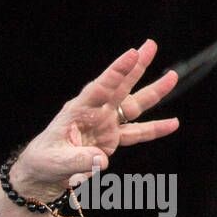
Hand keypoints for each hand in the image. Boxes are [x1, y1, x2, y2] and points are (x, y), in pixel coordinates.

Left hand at [10, 39, 179, 200]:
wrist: (43, 171)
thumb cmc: (44, 161)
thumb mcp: (57, 162)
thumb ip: (80, 160)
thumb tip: (104, 160)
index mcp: (78, 110)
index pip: (99, 87)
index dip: (116, 71)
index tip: (132, 53)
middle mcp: (95, 112)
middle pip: (119, 87)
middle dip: (135, 67)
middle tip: (150, 45)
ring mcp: (105, 124)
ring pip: (133, 105)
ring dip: (153, 92)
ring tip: (172, 76)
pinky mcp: (112, 139)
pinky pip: (137, 132)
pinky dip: (154, 129)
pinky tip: (173, 123)